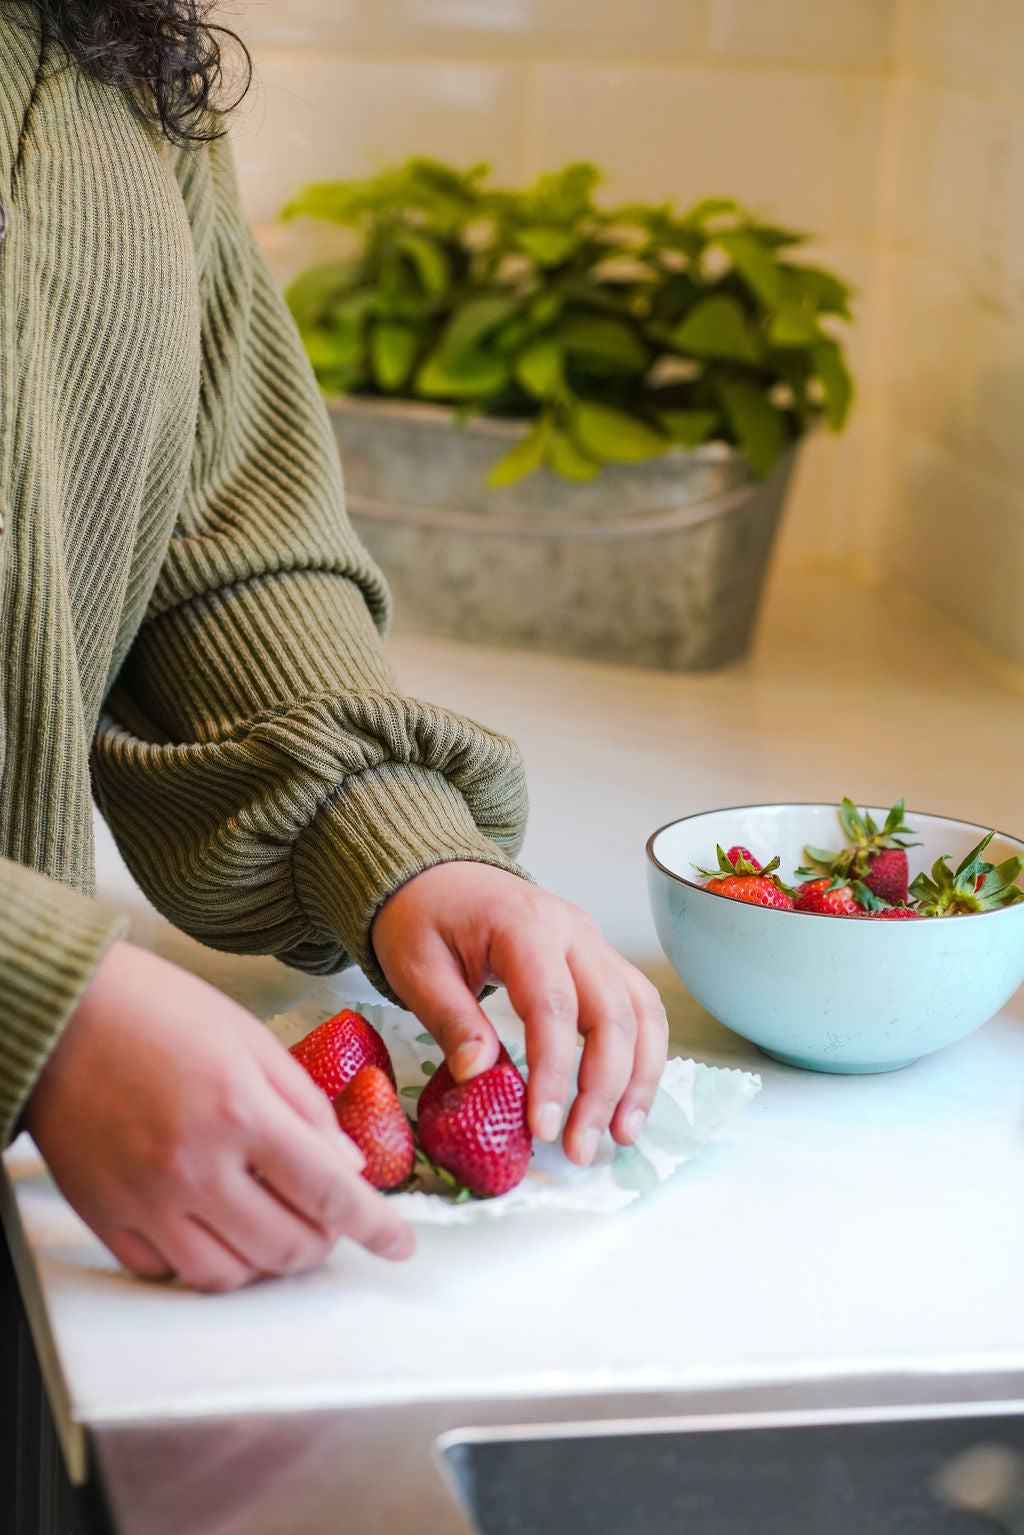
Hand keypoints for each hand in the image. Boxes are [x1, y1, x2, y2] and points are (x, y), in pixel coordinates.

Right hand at [24, 942, 414, 1290]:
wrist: (60, 1009)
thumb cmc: (155, 1009)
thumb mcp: (251, 1038)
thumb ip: (305, 1104)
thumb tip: (347, 1163)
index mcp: (242, 1112)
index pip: (331, 1194)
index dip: (376, 1229)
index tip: (398, 1244)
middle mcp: (195, 1167)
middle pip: (285, 1248)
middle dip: (323, 1242)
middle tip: (328, 1220)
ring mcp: (146, 1200)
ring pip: (227, 1276)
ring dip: (265, 1261)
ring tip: (274, 1223)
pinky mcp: (105, 1215)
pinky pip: (165, 1270)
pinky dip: (201, 1260)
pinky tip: (214, 1226)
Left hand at [371, 863, 667, 1165]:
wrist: (437, 876)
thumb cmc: (423, 918)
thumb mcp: (417, 967)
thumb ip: (451, 1019)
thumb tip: (479, 1076)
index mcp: (524, 925)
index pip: (553, 1006)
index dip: (553, 1072)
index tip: (542, 1128)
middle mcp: (574, 931)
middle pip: (614, 1012)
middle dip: (604, 1088)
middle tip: (580, 1149)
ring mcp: (594, 943)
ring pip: (642, 1011)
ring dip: (639, 1077)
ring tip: (621, 1136)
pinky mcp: (600, 960)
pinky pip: (638, 1008)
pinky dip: (642, 1057)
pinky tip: (627, 1102)